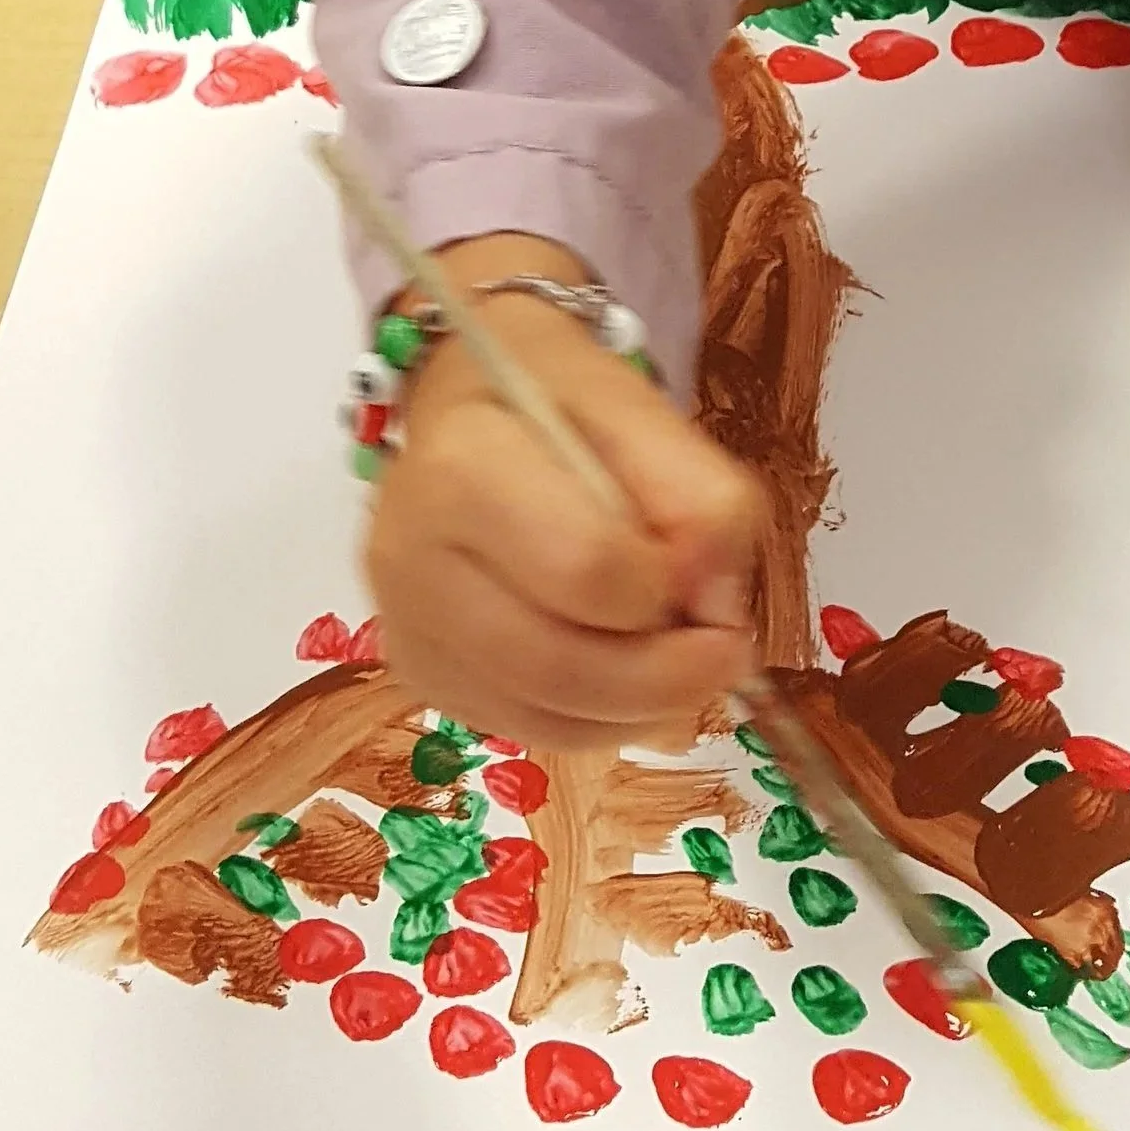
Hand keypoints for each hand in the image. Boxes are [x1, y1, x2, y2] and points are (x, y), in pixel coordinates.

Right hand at [364, 251, 761, 752]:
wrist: (469, 402)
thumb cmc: (558, 401)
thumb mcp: (644, 414)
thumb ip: (700, 498)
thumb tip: (717, 606)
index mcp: (462, 465)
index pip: (585, 568)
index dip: (667, 589)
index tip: (709, 578)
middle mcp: (410, 554)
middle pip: (559, 664)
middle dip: (667, 676)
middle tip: (725, 651)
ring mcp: (404, 624)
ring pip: (543, 718)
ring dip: (639, 711)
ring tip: (680, 665)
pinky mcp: (415, 673)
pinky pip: (524, 729)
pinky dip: (595, 722)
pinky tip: (622, 678)